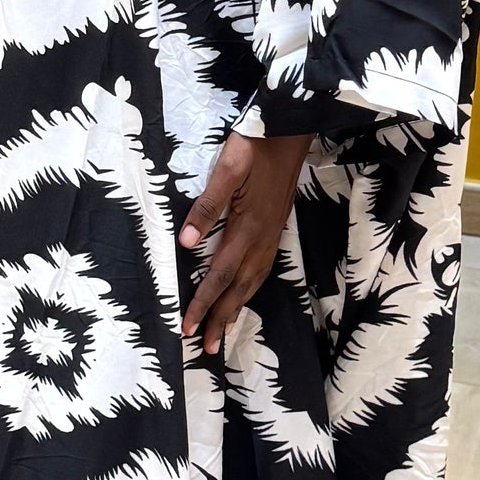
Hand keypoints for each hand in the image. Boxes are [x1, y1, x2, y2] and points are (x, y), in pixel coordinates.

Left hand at [180, 130, 311, 355]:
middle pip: (238, 289)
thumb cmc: (256, 146)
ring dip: (236, 309)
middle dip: (221, 319)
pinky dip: (250, 290)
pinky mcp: (276, 229)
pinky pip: (262, 270)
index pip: (220, 275)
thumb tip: (187, 243)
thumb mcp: (228, 169)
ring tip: (223, 332)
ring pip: (253, 283)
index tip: (188, 327)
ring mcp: (272, 236)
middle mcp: (262, 239)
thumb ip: (207, 207)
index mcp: (247, 228)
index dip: (203, 303)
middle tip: (206, 348)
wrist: (292, 131)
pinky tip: (244, 294)